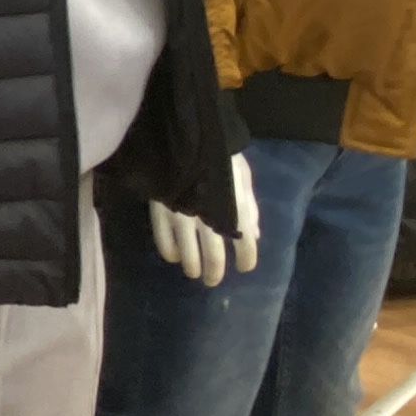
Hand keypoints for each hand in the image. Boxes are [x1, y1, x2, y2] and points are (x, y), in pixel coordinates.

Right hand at [150, 153, 259, 287]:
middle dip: (215, 273)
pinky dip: (170, 252)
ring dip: (193, 267)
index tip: (245, 268)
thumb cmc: (222, 156)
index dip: (247, 260)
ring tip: (194, 271)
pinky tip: (174, 256)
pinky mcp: (162, 210)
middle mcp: (210, 216)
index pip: (244, 244)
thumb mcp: (242, 178)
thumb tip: (253, 237)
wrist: (190, 133)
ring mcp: (184, 215)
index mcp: (235, 207)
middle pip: (214, 256)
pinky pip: (164, 241)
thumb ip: (249, 209)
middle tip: (213, 281)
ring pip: (188, 254)